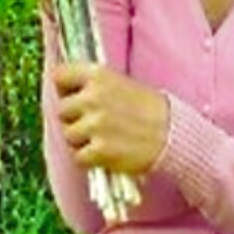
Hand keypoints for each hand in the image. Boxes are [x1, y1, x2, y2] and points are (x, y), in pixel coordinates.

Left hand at [52, 63, 170, 173]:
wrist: (174, 134)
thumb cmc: (150, 109)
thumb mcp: (122, 83)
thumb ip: (94, 85)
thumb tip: (67, 91)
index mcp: (99, 75)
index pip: (59, 76)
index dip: (66, 89)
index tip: (75, 97)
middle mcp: (93, 97)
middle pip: (61, 110)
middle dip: (75, 119)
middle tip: (98, 123)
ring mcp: (95, 124)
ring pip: (68, 136)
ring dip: (82, 140)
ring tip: (106, 138)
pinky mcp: (99, 149)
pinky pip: (78, 157)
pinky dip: (90, 159)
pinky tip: (108, 152)